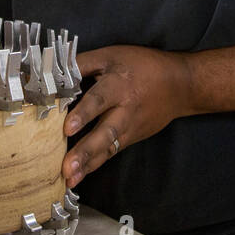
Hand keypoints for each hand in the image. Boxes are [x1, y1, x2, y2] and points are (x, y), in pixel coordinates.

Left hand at [61, 45, 192, 188]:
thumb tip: (54, 74)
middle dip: (86, 151)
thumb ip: (82, 64)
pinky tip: (79, 176)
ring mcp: (130, 128)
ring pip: (108, 149)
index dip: (83, 114)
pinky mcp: (131, 138)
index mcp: (119, 85)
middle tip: (67, 167)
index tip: (67, 128)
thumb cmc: (143, 66)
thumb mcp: (112, 55)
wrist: (180, 85)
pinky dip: (94, 165)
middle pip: (105, 132)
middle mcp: (125, 110)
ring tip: (70, 179)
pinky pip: (110, 152)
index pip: (99, 100)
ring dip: (88, 165)